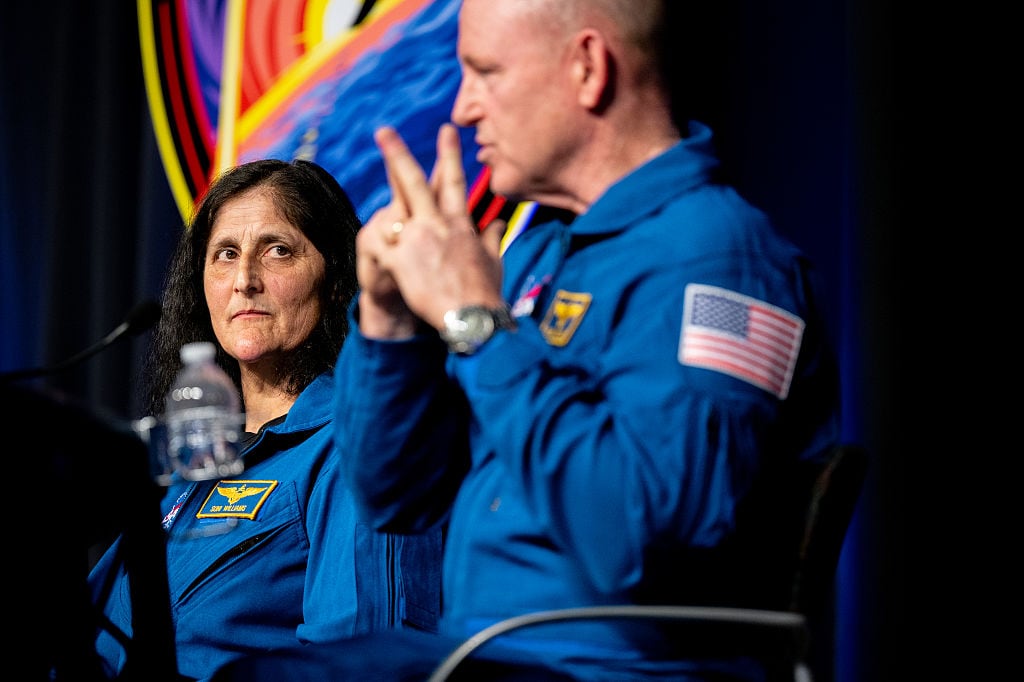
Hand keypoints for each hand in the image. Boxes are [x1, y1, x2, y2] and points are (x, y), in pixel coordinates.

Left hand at [359, 124, 504, 335]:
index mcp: (460, 223)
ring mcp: (416, 241)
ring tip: (357, 192)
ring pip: (391, 205)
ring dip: (371, 200)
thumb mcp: (493, 260)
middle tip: (383, 131)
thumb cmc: (486, 292)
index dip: (449, 154)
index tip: (447, 130)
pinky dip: (373, 244)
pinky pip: (379, 246)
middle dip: (398, 154)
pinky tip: (366, 238)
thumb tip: (497, 223)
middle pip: (414, 182)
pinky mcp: (400, 261)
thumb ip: (492, 237)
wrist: (472, 318)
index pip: (454, 182)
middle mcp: (436, 225)